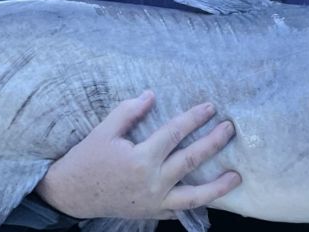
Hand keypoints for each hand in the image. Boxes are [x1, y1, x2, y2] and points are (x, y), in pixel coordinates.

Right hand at [35, 91, 240, 218]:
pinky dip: (199, 203)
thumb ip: (128, 111)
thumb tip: (151, 95)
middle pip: (191, 160)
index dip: (194, 118)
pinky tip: (213, 195)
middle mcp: (152, 182)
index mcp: (140, 159)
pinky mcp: (153, 213)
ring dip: (218, 186)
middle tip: (229, 129)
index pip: (175, 133)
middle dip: (213, 143)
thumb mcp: (104, 131)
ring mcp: (154, 202)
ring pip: (194, 196)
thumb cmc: (87, 159)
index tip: (209, 107)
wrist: (71, 195)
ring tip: (237, 176)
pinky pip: (181, 210)